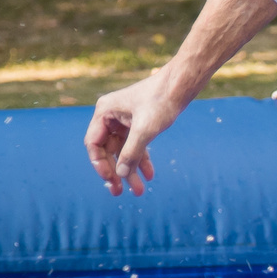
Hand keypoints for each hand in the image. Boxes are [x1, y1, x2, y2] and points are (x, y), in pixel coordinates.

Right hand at [84, 71, 188, 195]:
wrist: (182, 84)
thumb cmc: (161, 100)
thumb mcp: (145, 130)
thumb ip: (131, 153)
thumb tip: (120, 174)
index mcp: (104, 112)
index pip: (94, 144)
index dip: (100, 164)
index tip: (111, 180)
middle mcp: (111, 116)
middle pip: (108, 151)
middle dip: (116, 172)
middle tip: (119, 193)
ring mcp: (124, 120)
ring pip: (123, 151)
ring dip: (130, 170)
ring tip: (139, 191)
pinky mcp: (138, 123)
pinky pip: (136, 146)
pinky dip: (142, 160)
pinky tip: (150, 176)